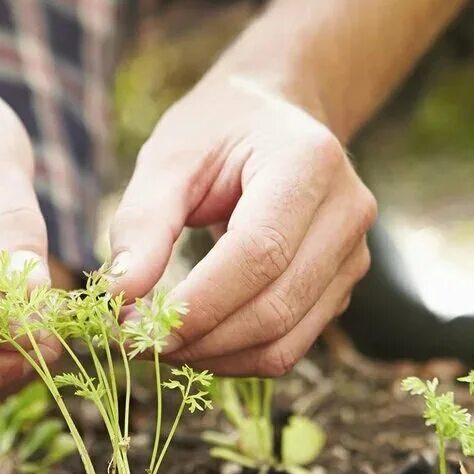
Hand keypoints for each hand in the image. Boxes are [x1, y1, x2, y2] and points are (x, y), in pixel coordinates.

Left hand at [108, 71, 376, 375]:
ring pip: (284, 341)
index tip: (133, 326)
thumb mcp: (170, 156)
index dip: (197, 303)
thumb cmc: (218, 130)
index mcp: (309, 162)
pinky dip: (234, 357)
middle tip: (135, 342)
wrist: (276, 115)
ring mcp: (352, 255)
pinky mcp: (340, 289)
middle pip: (275, 307)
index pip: (260, 253)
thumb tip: (120, 297)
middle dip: (198, 339)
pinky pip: (288, 345)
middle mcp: (346, 212)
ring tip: (159, 343)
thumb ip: (142, 222)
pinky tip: (193, 341)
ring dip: (213, 357)